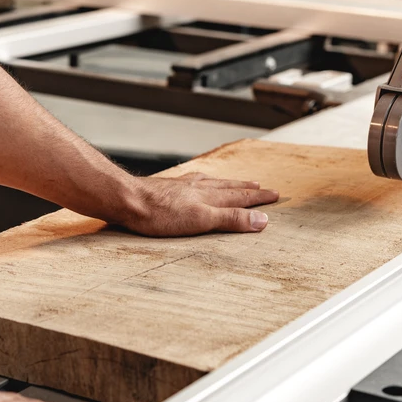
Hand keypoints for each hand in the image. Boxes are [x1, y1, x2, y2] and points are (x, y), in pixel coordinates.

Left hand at [116, 173, 279, 236]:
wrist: (127, 200)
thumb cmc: (160, 214)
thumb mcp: (202, 221)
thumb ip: (232, 219)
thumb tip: (262, 219)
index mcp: (210, 197)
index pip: (242, 196)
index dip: (259, 197)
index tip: (274, 195)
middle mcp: (199, 188)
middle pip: (230, 187)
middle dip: (248, 188)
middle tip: (263, 186)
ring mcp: (182, 186)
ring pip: (213, 183)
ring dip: (229, 184)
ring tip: (239, 182)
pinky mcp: (167, 188)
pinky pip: (193, 181)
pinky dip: (204, 181)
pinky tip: (198, 181)